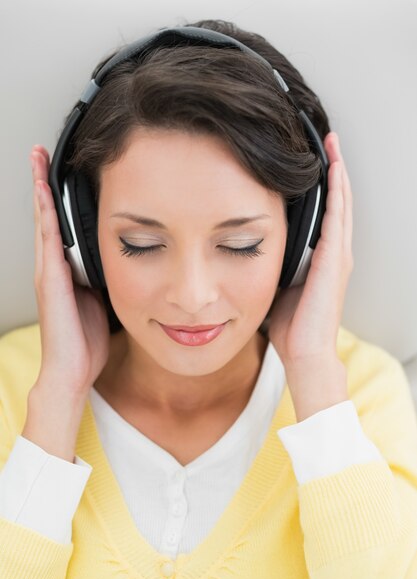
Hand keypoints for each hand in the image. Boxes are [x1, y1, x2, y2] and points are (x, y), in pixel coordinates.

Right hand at [30, 145, 109, 395]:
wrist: (72, 370)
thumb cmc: (86, 340)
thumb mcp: (102, 299)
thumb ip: (107, 277)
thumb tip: (128, 259)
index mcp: (68, 269)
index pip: (62, 225)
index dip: (59, 198)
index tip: (60, 171)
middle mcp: (54, 266)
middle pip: (48, 215)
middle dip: (44, 182)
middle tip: (42, 152)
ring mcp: (49, 271)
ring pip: (44, 220)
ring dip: (40, 188)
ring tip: (38, 159)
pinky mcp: (50, 279)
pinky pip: (48, 239)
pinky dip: (44, 213)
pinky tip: (43, 192)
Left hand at [268, 132, 352, 368]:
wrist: (304, 353)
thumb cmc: (291, 326)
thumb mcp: (278, 285)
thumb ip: (272, 263)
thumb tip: (250, 249)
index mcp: (322, 258)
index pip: (326, 212)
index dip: (323, 185)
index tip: (314, 160)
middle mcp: (334, 253)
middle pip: (337, 201)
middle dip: (333, 168)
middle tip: (327, 139)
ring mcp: (338, 256)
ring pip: (340, 203)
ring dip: (337, 172)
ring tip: (332, 144)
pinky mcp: (334, 261)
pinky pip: (336, 218)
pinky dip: (336, 192)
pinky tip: (333, 171)